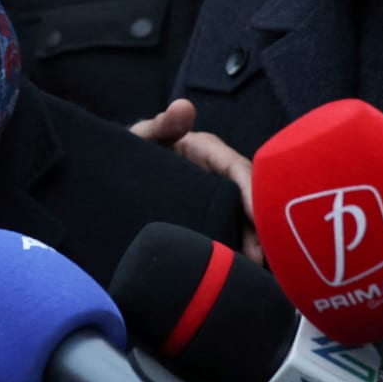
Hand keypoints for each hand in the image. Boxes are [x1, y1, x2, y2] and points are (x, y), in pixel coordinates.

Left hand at [131, 98, 261, 261]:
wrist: (118, 175)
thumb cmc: (137, 148)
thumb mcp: (145, 136)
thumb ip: (162, 125)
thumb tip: (183, 107)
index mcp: (210, 153)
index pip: (239, 169)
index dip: (252, 190)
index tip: (258, 214)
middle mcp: (221, 176)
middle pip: (250, 200)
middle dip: (261, 226)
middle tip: (264, 255)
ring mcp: (218, 199)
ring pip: (246, 221)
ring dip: (256, 244)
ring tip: (259, 271)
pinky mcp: (212, 218)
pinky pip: (233, 234)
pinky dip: (241, 252)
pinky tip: (245, 274)